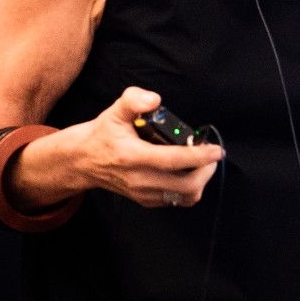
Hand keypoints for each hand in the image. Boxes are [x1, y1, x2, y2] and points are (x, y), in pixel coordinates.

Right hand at [76, 86, 224, 209]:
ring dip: (201, 181)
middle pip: (185, 185)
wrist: (83, 161)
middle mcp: (139, 179)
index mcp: (133, 156)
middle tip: (212, 156)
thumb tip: (155, 100)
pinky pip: (175, 201)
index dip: (199, 156)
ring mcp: (142, 193)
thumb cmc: (103, 135)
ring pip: (183, 197)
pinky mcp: (144, 200)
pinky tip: (188, 172)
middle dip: (206, 171)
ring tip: (203, 164)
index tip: (216, 149)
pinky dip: (189, 189)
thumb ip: (133, 100)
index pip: (173, 160)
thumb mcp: (114, 111)